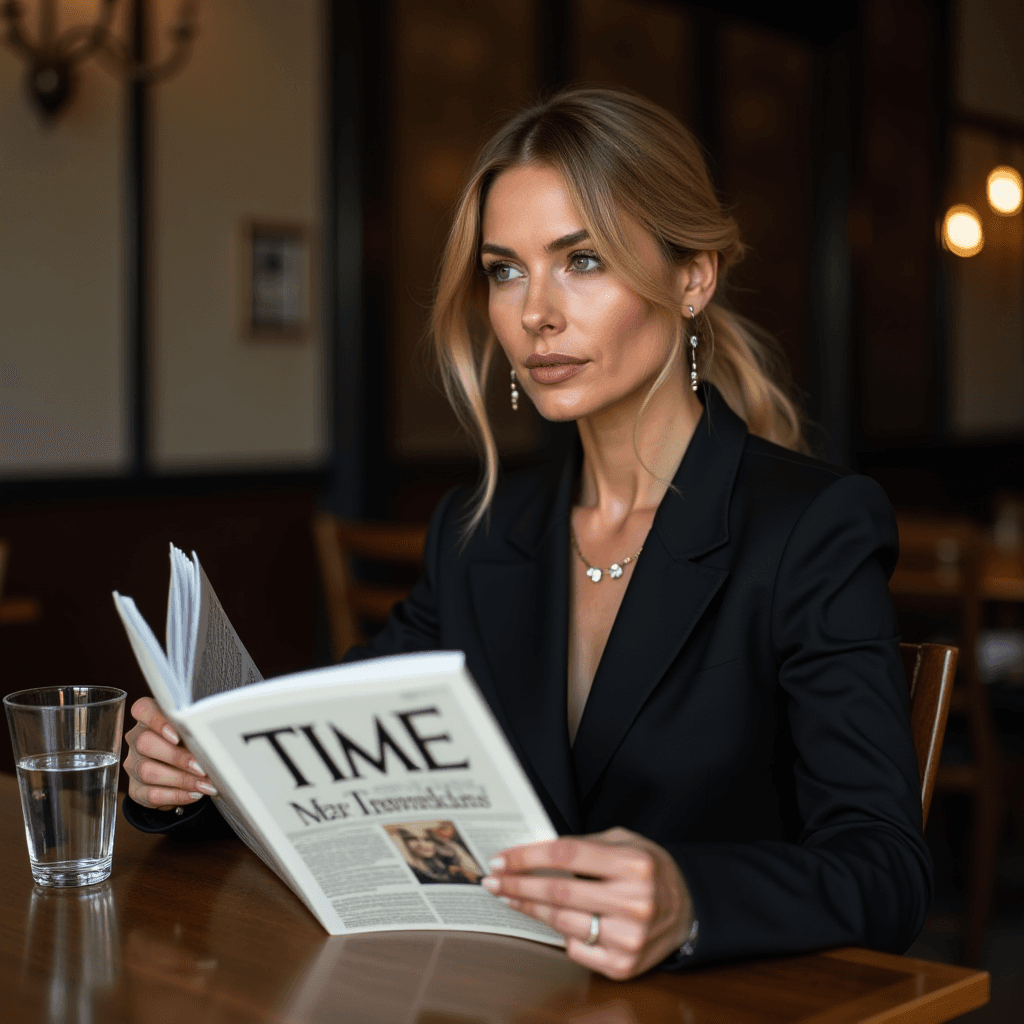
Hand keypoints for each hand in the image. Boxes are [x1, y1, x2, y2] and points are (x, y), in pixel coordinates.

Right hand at [123, 697, 216, 809]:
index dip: (157, 721)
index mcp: (148, 719)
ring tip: (205, 784)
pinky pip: (151, 795)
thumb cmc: (189, 744)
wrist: (181, 774)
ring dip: (181, 779)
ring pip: (148, 771)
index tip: (177, 735)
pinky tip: (195, 794)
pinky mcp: (136, 789)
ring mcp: (134, 764)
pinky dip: (177, 795)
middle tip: (201, 766)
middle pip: (145, 743)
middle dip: (177, 756)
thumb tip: (216, 741)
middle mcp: (137, 739)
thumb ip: (196, 731)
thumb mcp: (192, 733)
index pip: (142, 710)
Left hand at [482, 827, 692, 979]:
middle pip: (559, 891)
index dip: (528, 856)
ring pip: (562, 922)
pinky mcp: (624, 965)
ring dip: (529, 909)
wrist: (687, 910)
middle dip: (518, 884)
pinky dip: (560, 934)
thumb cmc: (649, 871)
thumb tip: (535, 852)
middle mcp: (635, 901)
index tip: (502, 859)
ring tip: (509, 897)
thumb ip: (587, 845)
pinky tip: (551, 921)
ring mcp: (630, 937)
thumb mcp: (626, 842)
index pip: (567, 855)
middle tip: (493, 881)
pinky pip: (576, 949)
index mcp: (635, 864)